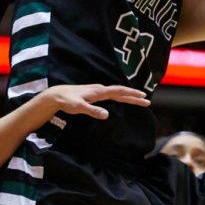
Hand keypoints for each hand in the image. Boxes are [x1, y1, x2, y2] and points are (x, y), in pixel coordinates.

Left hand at [35, 83, 149, 125]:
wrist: (57, 95)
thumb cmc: (67, 101)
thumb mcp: (78, 108)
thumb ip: (92, 111)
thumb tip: (107, 115)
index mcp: (99, 91)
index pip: (119, 91)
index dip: (131, 94)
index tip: (143, 96)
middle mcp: (100, 89)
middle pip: (121, 92)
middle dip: (134, 96)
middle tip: (148, 101)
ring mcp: (98, 91)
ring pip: (117, 93)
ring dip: (129, 96)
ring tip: (140, 100)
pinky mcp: (95, 94)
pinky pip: (112, 95)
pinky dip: (121, 97)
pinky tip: (123, 99)